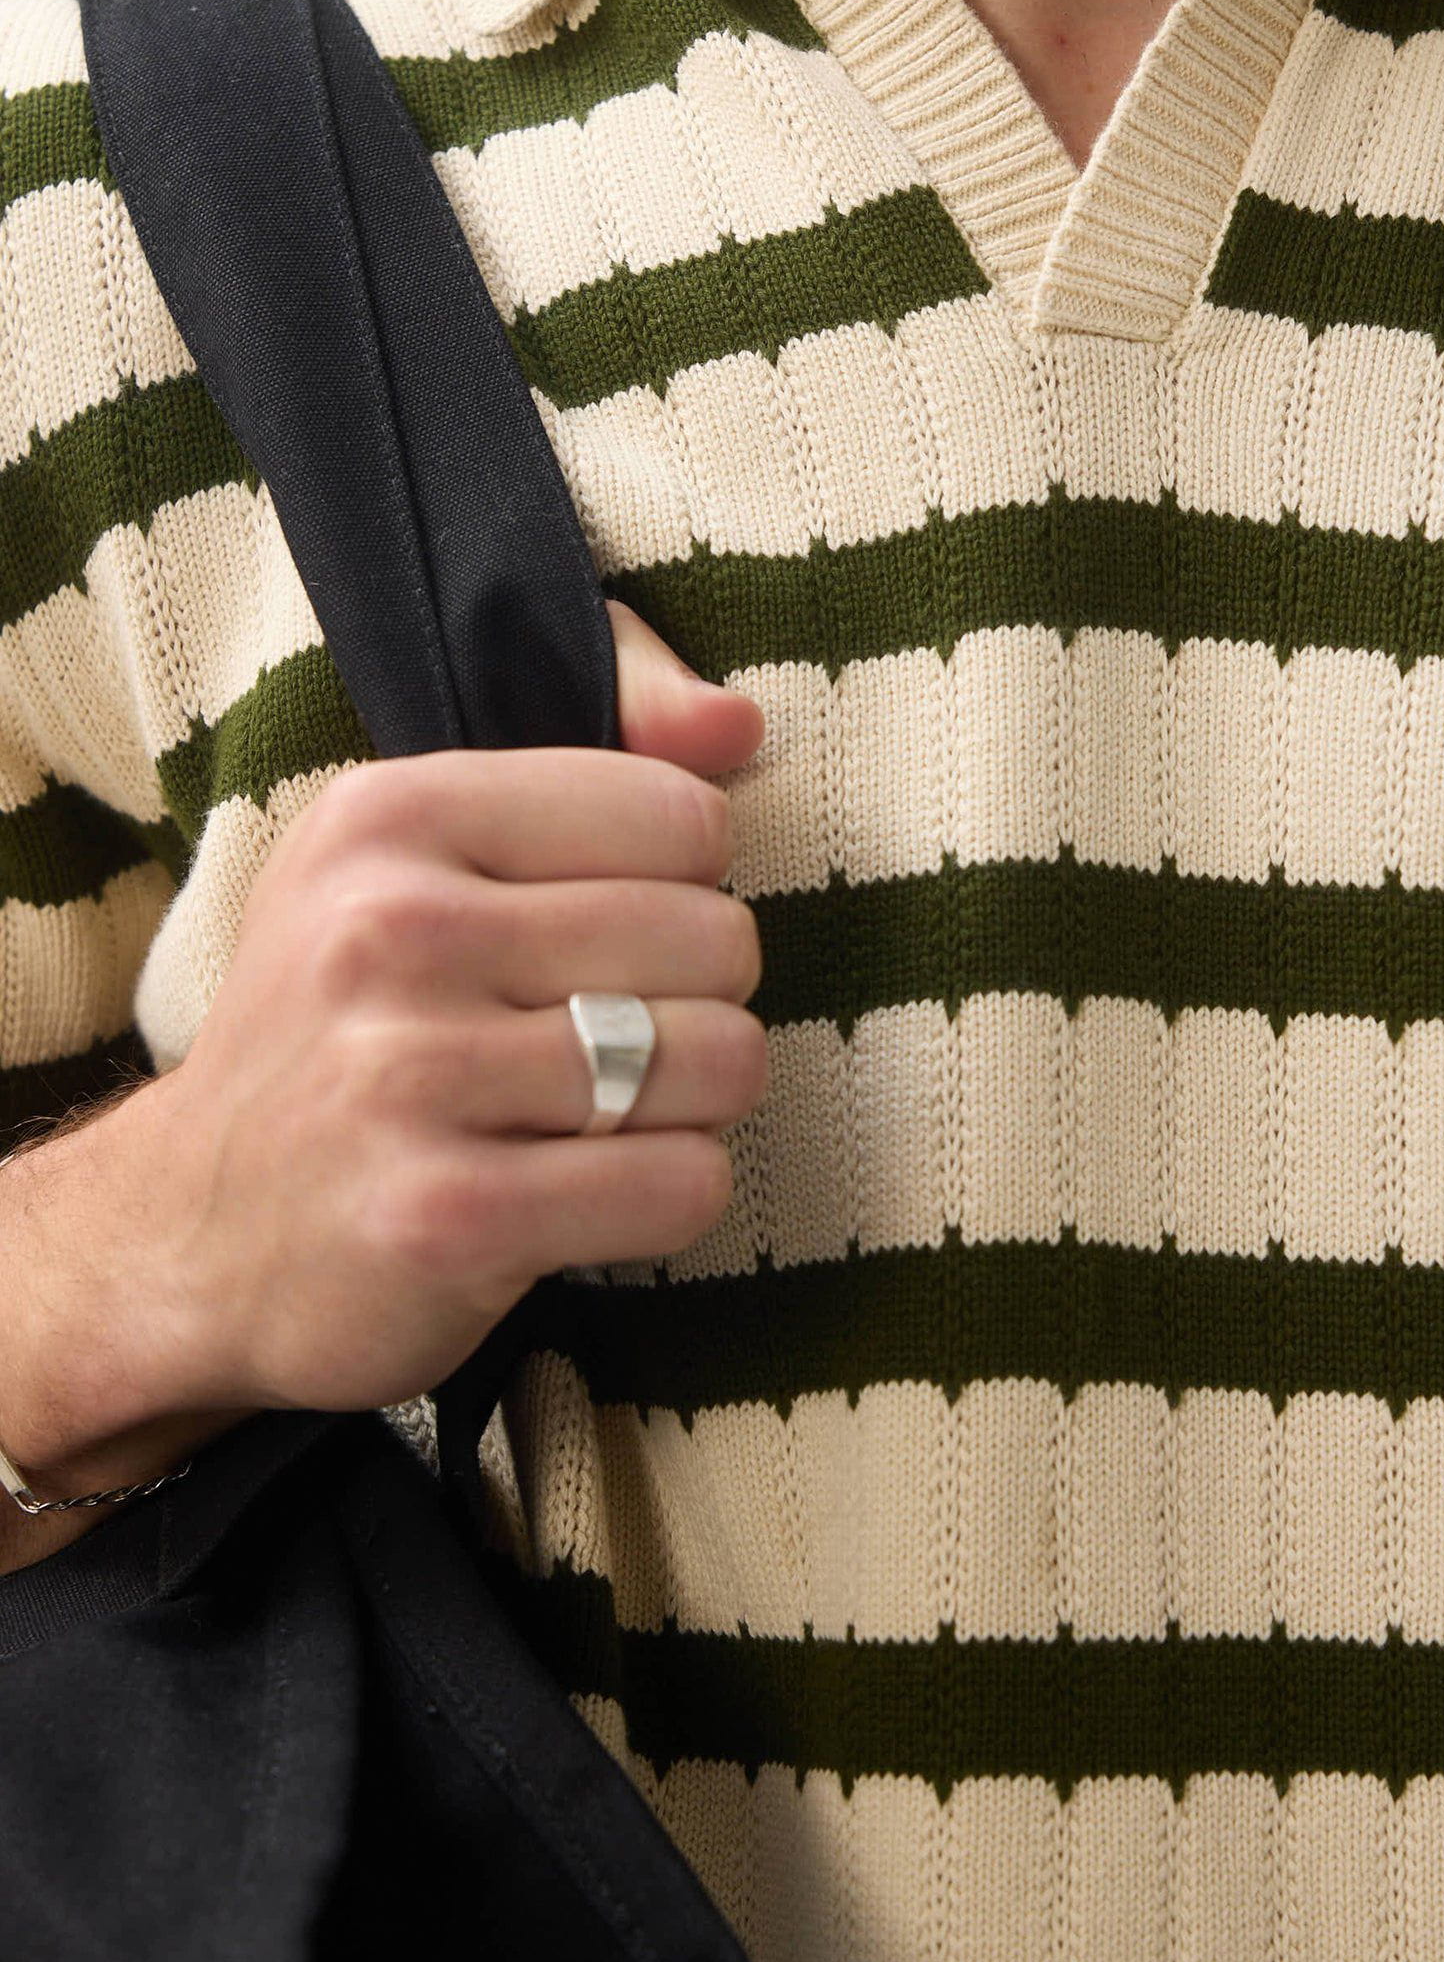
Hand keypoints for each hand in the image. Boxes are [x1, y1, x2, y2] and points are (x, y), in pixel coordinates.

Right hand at [0, 603, 764, 1529]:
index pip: (683, 817)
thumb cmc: (347, 1021)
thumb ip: (599, 761)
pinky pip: (683, 1185)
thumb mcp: (415, 851)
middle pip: (717, 940)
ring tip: (607, 1113)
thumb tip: (740, 729)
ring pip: (720, 1061)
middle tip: (614, 1039)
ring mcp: (409, 1077)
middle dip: (701, 1001)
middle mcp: (391, 930)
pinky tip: (593, 1192)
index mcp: (391, 816)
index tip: (605, 936)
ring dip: (694, 1104)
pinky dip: (672, 1195)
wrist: (187, 1232)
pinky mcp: (445, 1218)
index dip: (683, 888)